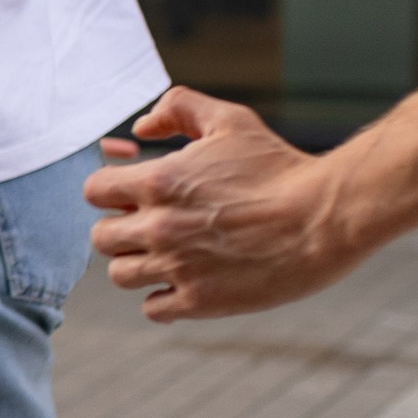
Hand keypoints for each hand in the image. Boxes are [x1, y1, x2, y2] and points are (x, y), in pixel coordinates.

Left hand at [83, 87, 360, 320]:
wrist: (324, 216)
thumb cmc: (280, 167)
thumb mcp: (230, 121)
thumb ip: (178, 108)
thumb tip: (141, 128)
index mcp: (159, 182)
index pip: (93, 191)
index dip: (110, 190)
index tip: (132, 193)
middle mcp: (159, 226)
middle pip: (100, 238)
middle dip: (120, 228)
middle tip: (150, 225)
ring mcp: (177, 267)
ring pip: (120, 275)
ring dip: (138, 264)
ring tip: (169, 254)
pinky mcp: (200, 301)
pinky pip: (152, 309)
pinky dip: (162, 298)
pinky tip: (187, 280)